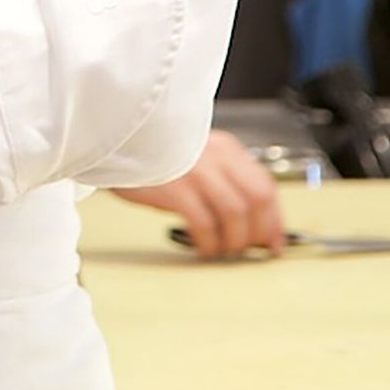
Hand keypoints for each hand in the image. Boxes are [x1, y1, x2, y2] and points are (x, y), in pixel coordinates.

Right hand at [110, 129, 285, 257]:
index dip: (274, 219)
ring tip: (221, 250)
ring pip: (235, 214)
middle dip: (259, 232)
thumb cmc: (152, 154)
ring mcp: (196, 170)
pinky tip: (203, 248)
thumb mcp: (195, 158)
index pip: (265, 185)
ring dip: (233, 241)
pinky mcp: (175, 187)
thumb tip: (247, 221)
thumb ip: (221, 181)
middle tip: (250, 250)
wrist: (115, 138)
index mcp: (225, 148)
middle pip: (257, 199)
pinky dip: (209, 242)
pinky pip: (204, 223)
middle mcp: (216, 156)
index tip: (273, 241)